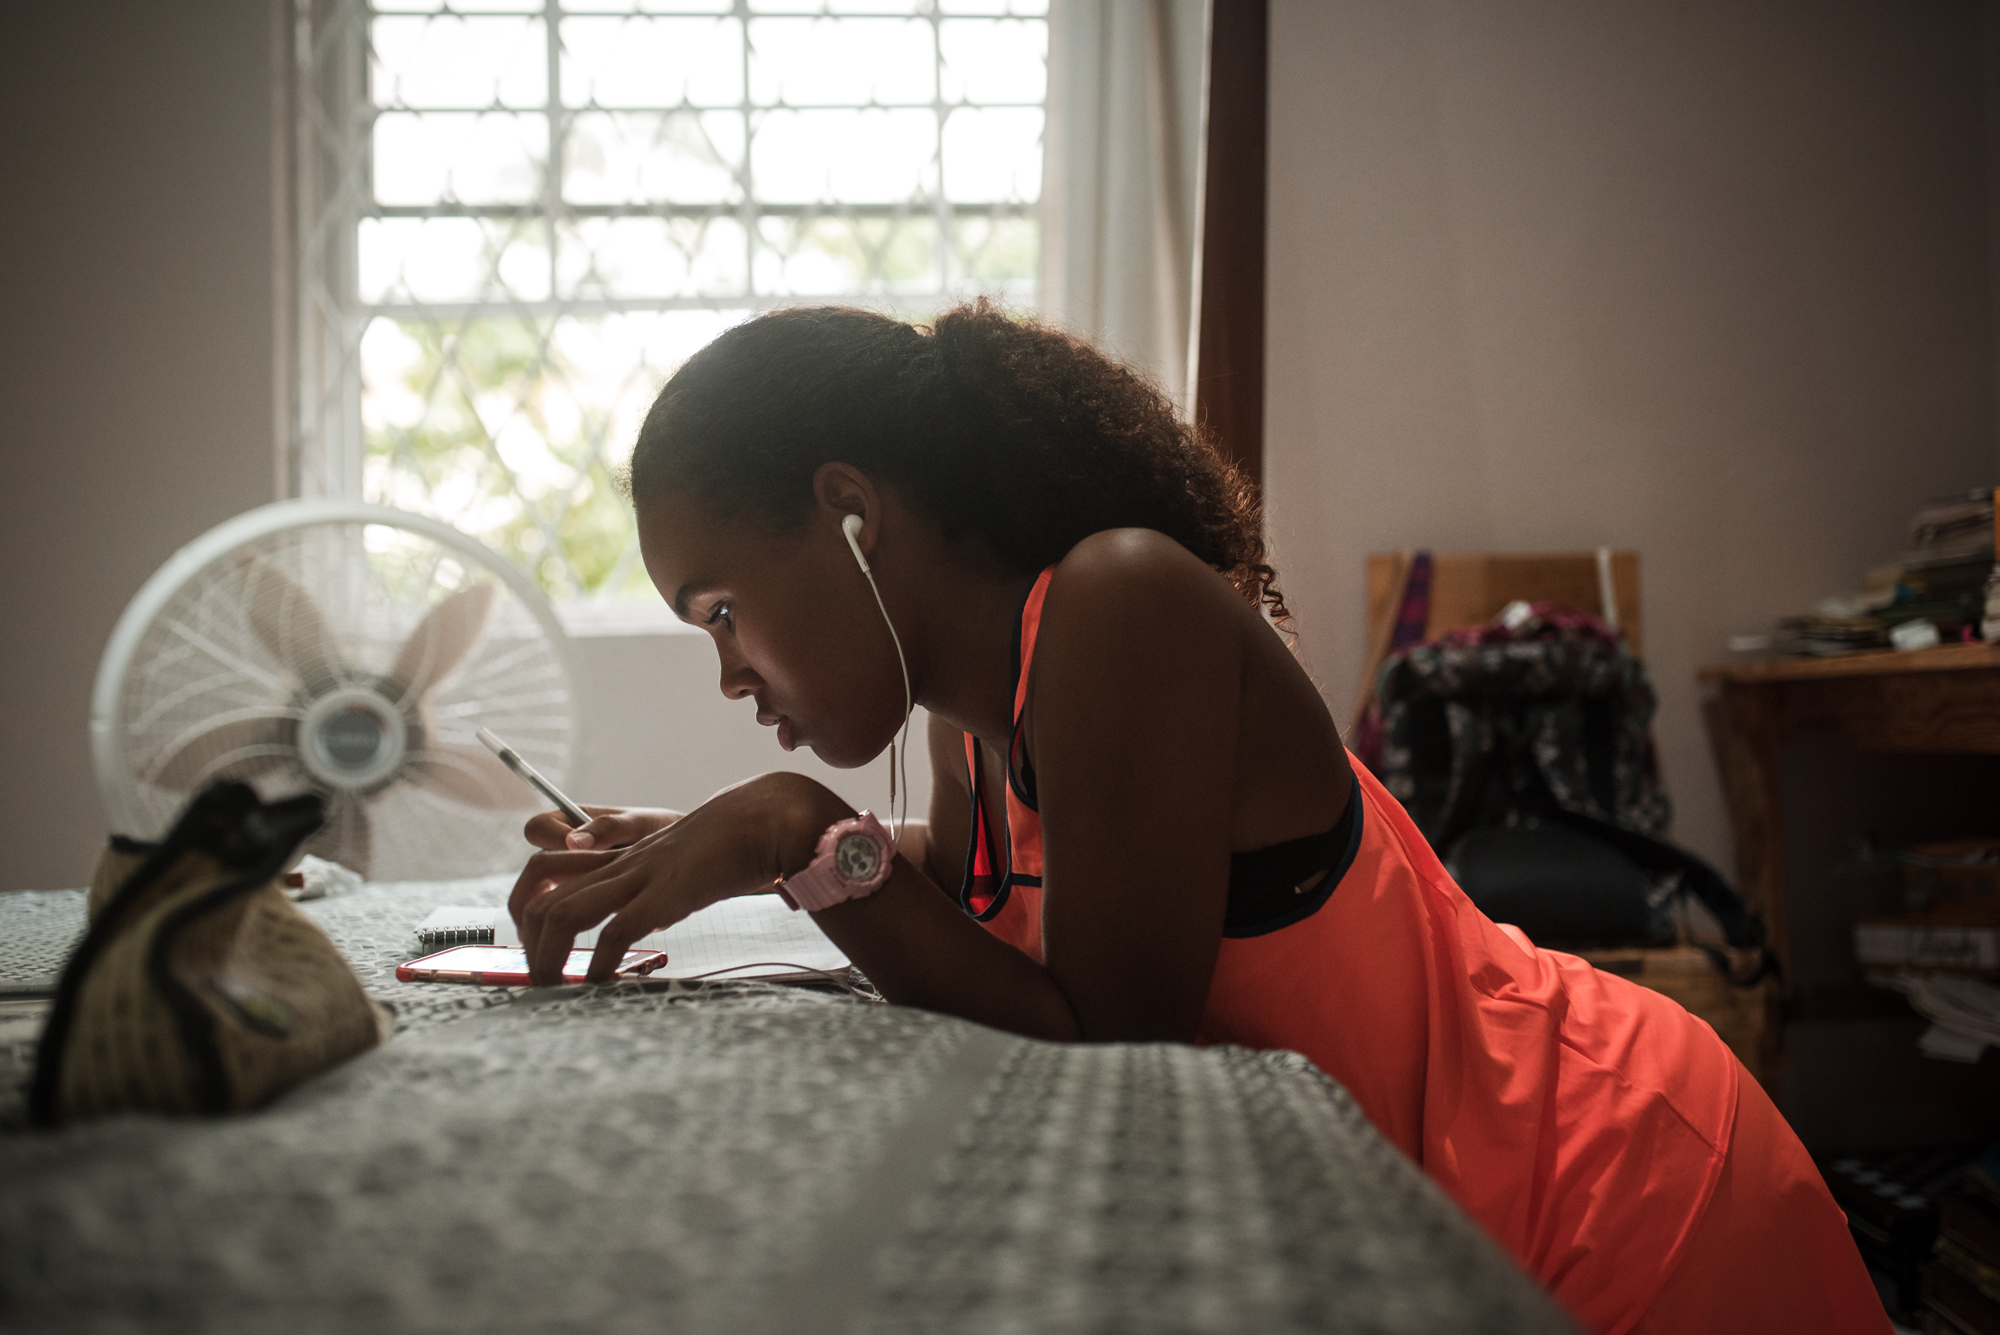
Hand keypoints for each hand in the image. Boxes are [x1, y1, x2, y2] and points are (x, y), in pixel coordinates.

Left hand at [507, 772, 851, 985]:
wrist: (766, 817)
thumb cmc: (729, 845)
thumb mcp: (678, 868)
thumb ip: (655, 892)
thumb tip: (644, 927)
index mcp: (619, 854)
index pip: (544, 864)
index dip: (526, 903)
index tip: (534, 942)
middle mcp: (619, 862)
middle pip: (539, 889)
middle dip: (525, 939)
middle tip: (537, 974)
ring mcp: (640, 876)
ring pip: (563, 911)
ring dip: (548, 957)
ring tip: (554, 988)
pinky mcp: (666, 894)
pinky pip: (616, 932)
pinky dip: (601, 965)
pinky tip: (602, 985)